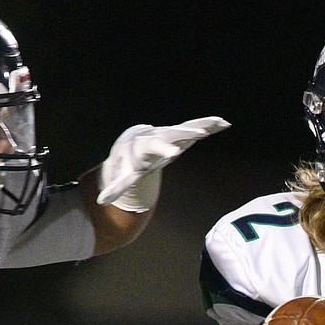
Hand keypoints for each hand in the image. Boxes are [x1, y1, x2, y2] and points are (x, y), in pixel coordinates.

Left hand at [96, 116, 230, 208]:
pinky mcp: (183, 132)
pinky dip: (210, 125)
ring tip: (220, 122)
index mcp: (150, 147)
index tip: (174, 154)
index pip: (157, 148)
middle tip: (200, 135)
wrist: (137, 143)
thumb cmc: (133, 162)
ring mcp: (174, 132)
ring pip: (190, 126)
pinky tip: (224, 123)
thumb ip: (115, 188)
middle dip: (187, 133)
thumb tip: (100, 201)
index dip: (165, 151)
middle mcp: (162, 136)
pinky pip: (197, 127)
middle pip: (176, 133)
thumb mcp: (124, 176)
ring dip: (204, 124)